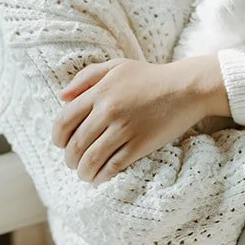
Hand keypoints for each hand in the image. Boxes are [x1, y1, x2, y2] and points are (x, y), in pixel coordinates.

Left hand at [51, 57, 227, 182]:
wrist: (186, 88)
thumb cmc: (150, 77)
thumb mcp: (116, 66)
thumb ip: (86, 77)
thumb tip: (61, 97)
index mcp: (99, 92)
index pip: (64, 120)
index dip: (58, 138)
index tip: (61, 145)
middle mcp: (108, 111)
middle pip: (76, 144)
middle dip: (70, 159)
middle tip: (73, 164)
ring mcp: (124, 129)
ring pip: (92, 159)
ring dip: (83, 172)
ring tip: (85, 175)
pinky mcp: (140, 144)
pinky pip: (113, 166)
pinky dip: (102, 176)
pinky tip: (101, 178)